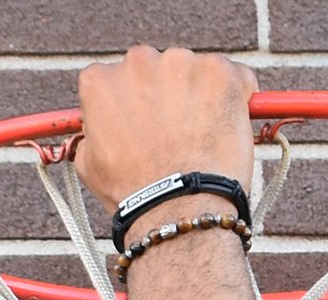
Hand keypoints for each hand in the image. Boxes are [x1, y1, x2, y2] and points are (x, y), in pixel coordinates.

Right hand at [75, 46, 257, 215]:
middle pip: (161, 73)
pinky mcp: (219, 73)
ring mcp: (181, 64)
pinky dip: (238, 99)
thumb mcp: (89, 167)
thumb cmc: (134, 196)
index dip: (139, 108)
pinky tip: (230, 130)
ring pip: (198, 74)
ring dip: (204, 99)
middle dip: (172, 99)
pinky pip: (236, 78)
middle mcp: (137, 62)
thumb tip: (97, 131)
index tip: (151, 130)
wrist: (177, 209)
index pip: (120, 82)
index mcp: (100, 81)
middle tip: (181, 139)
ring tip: (205, 142)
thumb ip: (92, 135)